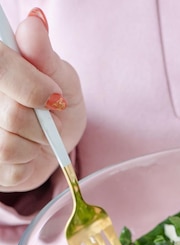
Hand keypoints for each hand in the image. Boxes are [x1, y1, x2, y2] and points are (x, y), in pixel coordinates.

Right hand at [0, 9, 85, 191]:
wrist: (54, 142)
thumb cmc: (54, 101)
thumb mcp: (58, 73)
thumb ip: (44, 54)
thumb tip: (34, 24)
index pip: (1, 66)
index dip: (30, 86)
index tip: (54, 96)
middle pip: (13, 115)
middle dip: (43, 122)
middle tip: (49, 117)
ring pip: (10, 145)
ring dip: (36, 144)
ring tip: (38, 135)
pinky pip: (12, 170)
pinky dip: (29, 164)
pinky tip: (27, 153)